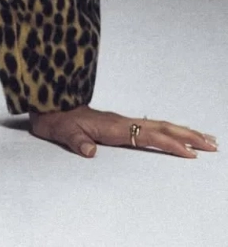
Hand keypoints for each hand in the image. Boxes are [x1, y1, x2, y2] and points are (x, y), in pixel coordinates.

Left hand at [29, 104, 218, 158]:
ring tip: (204, 139)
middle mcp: (120, 121)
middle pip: (161, 128)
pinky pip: (149, 127)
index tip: (190, 154)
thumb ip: (76, 141)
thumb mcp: (61, 132)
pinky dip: (167, 131)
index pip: (147, 136)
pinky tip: (174, 135)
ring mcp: (120, 121)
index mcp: (112, 126)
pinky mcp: (118, 123)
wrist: (45, 103)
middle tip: (213, 144)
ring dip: (182, 132)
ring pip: (158, 126)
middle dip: (187, 136)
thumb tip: (90, 151)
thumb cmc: (54, 119)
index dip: (169, 145)